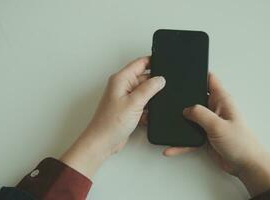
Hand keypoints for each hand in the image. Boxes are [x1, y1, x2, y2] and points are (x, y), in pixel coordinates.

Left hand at [61, 57, 164, 178]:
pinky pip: (142, 104)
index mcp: (121, 79)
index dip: (153, 62)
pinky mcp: (128, 109)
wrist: (103, 142)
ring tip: (152, 106)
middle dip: (154, 84)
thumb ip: (149, 88)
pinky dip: (147, 109)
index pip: (140, 63)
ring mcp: (125, 98)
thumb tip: (160, 79)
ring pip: (145, 92)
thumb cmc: (111, 123)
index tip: (166, 64)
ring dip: (151, 99)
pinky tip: (147, 116)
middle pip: (144, 78)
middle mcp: (122, 86)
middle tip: (164, 89)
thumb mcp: (135, 103)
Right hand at [163, 73, 269, 196]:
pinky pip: (189, 137)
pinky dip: (180, 142)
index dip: (198, 73)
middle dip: (182, 98)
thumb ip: (200, 114)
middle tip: (167, 97)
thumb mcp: (218, 125)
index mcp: (221, 100)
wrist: (245, 165)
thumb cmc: (240, 143)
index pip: (209, 80)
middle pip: (195, 98)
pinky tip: (171, 147)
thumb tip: (185, 109)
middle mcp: (214, 109)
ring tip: (166, 123)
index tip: (184, 71)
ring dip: (179, 122)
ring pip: (189, 118)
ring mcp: (208, 123)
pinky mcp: (205, 136)